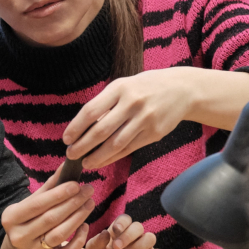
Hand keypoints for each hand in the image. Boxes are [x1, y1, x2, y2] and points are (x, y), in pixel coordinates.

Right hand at [0, 169, 94, 248]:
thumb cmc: (30, 218)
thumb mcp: (33, 202)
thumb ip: (50, 186)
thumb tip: (67, 165)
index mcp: (11, 217)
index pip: (38, 204)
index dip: (58, 194)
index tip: (76, 184)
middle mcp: (19, 237)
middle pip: (50, 218)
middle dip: (72, 203)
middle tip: (88, 190)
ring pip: (59, 235)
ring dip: (77, 218)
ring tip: (90, 203)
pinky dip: (78, 239)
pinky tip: (86, 225)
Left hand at [63, 69, 192, 168]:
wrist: (182, 89)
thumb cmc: (146, 87)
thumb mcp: (124, 86)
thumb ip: (106, 103)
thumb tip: (83, 127)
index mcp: (119, 88)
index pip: (91, 111)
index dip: (76, 127)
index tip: (66, 139)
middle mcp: (132, 103)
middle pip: (101, 130)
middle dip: (82, 146)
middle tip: (71, 155)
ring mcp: (145, 119)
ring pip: (115, 144)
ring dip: (97, 156)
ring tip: (85, 162)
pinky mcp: (155, 133)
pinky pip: (129, 149)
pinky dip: (113, 157)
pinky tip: (103, 161)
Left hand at [85, 214, 164, 248]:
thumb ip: (96, 242)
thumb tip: (105, 233)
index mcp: (119, 230)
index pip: (125, 218)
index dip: (122, 222)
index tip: (115, 229)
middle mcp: (133, 236)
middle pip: (138, 227)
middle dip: (128, 235)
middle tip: (116, 247)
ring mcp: (143, 247)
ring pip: (150, 238)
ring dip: (139, 246)